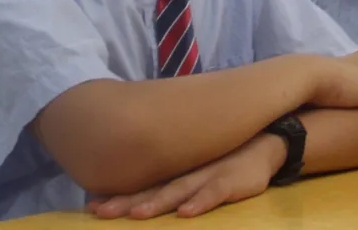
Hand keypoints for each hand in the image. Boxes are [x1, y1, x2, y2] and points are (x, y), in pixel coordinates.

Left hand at [87, 133, 285, 219]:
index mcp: (178, 172)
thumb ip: (174, 178)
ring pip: (180, 190)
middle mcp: (188, 173)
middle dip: (126, 203)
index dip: (118, 196)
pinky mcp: (233, 181)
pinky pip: (215, 192)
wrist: (266, 142)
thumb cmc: (228, 159)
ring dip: (158, 202)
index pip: (143, 185)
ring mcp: (210, 175)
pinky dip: (201, 202)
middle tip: (101, 212)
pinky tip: (187, 213)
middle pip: (154, 190)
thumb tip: (141, 192)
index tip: (91, 206)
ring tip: (137, 214)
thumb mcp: (199, 166)